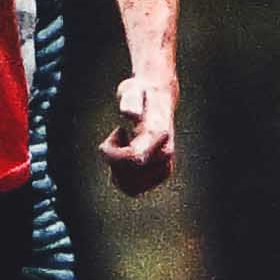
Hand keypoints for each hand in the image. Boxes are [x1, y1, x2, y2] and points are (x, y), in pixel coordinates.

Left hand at [101, 66, 178, 195]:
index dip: (115, 155)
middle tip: (119, 136)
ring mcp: (164, 167)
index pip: (134, 159)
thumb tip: (130, 113)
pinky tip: (126, 157)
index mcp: (157, 135)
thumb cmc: (140, 93)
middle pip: (129, 177)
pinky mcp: (160, 175)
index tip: (118, 132)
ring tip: (123, 147)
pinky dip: (122, 177)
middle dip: (115, 161)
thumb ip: (130, 101)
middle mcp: (164, 154)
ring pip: (130, 187)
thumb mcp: (132, 90)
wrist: (158, 98)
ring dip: (118, 170)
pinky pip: (133, 189)